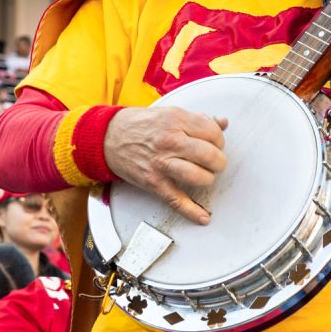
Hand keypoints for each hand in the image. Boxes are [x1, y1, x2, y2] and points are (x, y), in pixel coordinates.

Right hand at [103, 107, 227, 224]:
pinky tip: (203, 217)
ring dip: (208, 178)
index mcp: (176, 121)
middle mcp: (170, 142)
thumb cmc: (140, 125)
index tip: (216, 145)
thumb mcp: (170, 114)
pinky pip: (177, 200)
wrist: (108, 137)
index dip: (219, 141)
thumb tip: (222, 123)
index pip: (213, 133)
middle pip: (210, 155)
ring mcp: (162, 164)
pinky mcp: (154, 182)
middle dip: (218, 161)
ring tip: (205, 176)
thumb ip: (198, 119)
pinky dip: (192, 212)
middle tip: (214, 161)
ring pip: (199, 177)